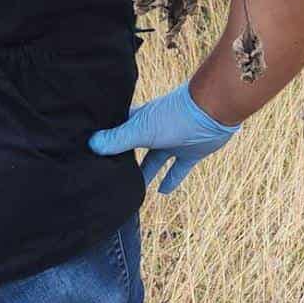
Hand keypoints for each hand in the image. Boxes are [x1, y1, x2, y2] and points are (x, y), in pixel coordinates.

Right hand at [88, 82, 239, 194]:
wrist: (214, 111)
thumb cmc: (176, 115)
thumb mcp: (142, 129)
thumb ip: (118, 139)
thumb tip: (91, 144)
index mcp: (141, 120)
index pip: (117, 130)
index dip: (105, 139)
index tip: (89, 151)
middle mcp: (155, 130)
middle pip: (135, 148)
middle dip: (123, 160)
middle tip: (106, 177)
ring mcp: (173, 142)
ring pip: (154, 160)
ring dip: (145, 172)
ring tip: (129, 189)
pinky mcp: (190, 153)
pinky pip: (178, 169)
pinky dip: (171, 180)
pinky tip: (162, 191)